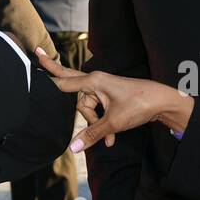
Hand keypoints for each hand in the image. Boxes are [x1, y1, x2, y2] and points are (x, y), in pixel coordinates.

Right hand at [35, 48, 192, 150]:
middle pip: (71, 87)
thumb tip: (74, 147)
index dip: (49, 70)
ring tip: (109, 139)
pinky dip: (102, 126)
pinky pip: (98, 112)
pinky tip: (110, 141)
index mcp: (94, 81)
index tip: (36, 55)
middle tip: (37, 53)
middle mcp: (96, 82)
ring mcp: (103, 89)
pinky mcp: (110, 98)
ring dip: (96, 125)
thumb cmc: (139, 105)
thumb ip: (92, 134)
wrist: (163, 103)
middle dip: (56, 75)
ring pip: (88, 109)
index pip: (64, 79)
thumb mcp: (114, 123)